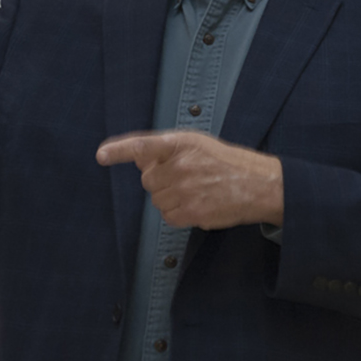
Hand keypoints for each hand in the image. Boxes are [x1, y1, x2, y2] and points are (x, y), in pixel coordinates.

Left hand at [96, 130, 283, 229]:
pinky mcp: (192, 212)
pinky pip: (168, 217)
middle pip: (148, 180)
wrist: (260, 184)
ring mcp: (186, 190)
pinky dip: (178, 214)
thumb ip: (166, 150)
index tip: (101, 156)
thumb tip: (138, 159)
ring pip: (157, 200)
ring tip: (195, 191)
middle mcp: (180, 166)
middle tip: (185, 177)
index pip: (143, 145)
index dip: (119, 150)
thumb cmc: (226, 162)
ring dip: (170, 198)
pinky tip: (197, 204)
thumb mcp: (196, 144)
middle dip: (161, 180)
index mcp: (181, 144)